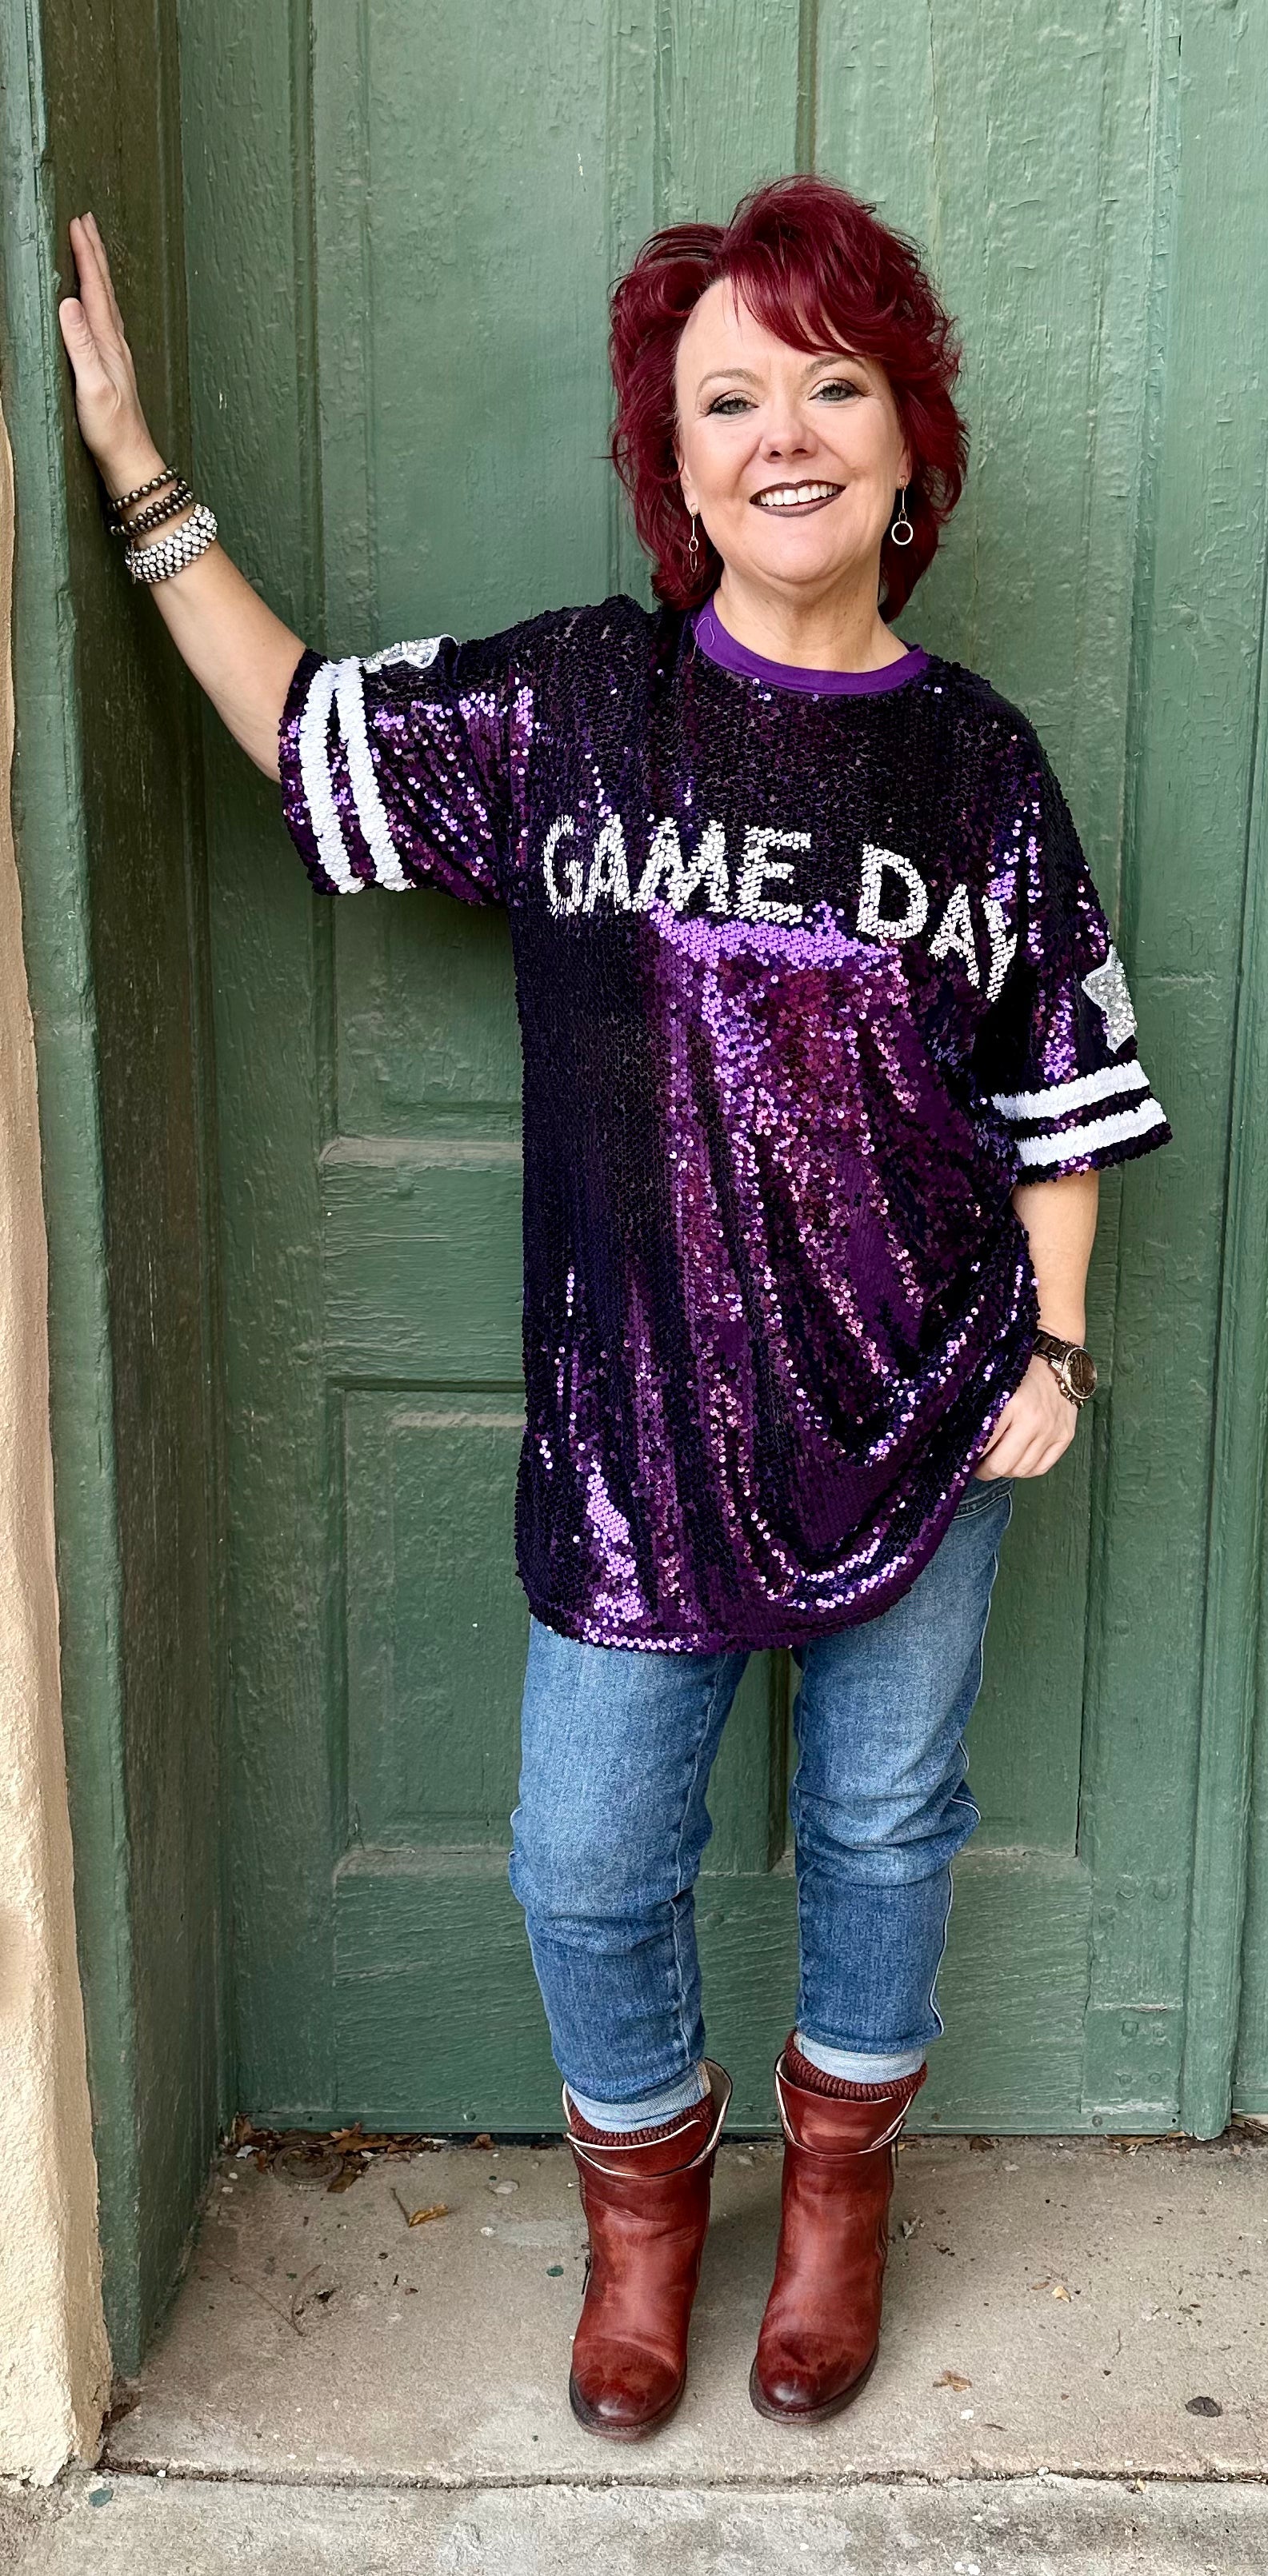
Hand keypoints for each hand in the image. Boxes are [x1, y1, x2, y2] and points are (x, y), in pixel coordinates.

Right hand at [57, 212, 160, 495]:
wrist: (130, 460)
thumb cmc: (111, 429)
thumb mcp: (91, 386)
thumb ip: (80, 345)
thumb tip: (68, 303)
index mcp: (108, 342)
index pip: (95, 288)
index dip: (86, 253)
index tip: (76, 222)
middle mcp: (115, 342)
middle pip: (104, 286)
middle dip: (94, 251)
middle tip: (85, 219)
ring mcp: (115, 353)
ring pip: (106, 299)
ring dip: (98, 270)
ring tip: (91, 247)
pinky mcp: (112, 366)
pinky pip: (104, 318)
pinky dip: (98, 297)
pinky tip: (95, 301)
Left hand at [971, 1353, 1079, 1479]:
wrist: (1058, 1361)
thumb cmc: (1020, 1372)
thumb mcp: (994, 1385)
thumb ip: (979, 1411)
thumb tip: (957, 1437)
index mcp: (1011, 1404)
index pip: (984, 1443)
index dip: (970, 1455)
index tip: (964, 1455)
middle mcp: (1033, 1420)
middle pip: (1002, 1465)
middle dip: (985, 1470)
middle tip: (978, 1465)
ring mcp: (1051, 1431)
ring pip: (1022, 1470)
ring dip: (1006, 1470)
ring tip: (998, 1460)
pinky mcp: (1065, 1437)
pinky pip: (1041, 1468)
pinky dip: (1027, 1469)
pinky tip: (1018, 1459)